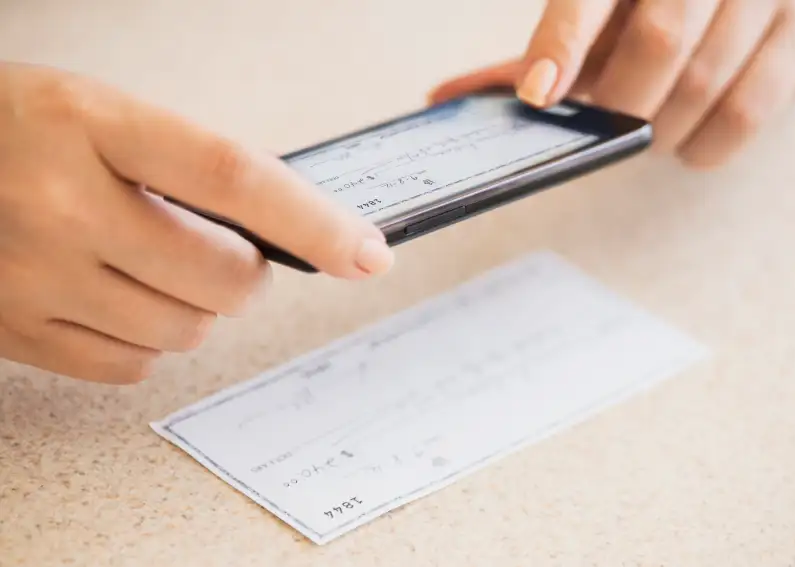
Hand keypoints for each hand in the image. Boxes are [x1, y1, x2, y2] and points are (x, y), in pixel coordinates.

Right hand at [0, 63, 393, 383]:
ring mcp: (32, 278)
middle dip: (248, 275)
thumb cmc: (18, 128)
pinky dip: (148, 340)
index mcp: (92, 125)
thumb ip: (190, 168)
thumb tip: (287, 232)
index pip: (234, 179)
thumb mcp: (102, 114)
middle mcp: (60, 205)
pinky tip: (119, 299)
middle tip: (228, 252)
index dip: (315, 223)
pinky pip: (133, 366)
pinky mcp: (16, 332)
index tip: (368, 253)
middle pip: (223, 280)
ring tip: (154, 266)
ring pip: (185, 331)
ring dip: (197, 306)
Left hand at [430, 0, 794, 167]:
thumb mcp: (592, 6)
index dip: (563, 45)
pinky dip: (705, 145)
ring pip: (704, 82)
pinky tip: (683, 144)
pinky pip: (751, 110)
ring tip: (643, 128)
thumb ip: (535, 49)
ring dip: (658, 129)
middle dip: (621, 104)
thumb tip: (446, 97)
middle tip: (606, 123)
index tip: (540, 96)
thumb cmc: (639, 0)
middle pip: (658, 45)